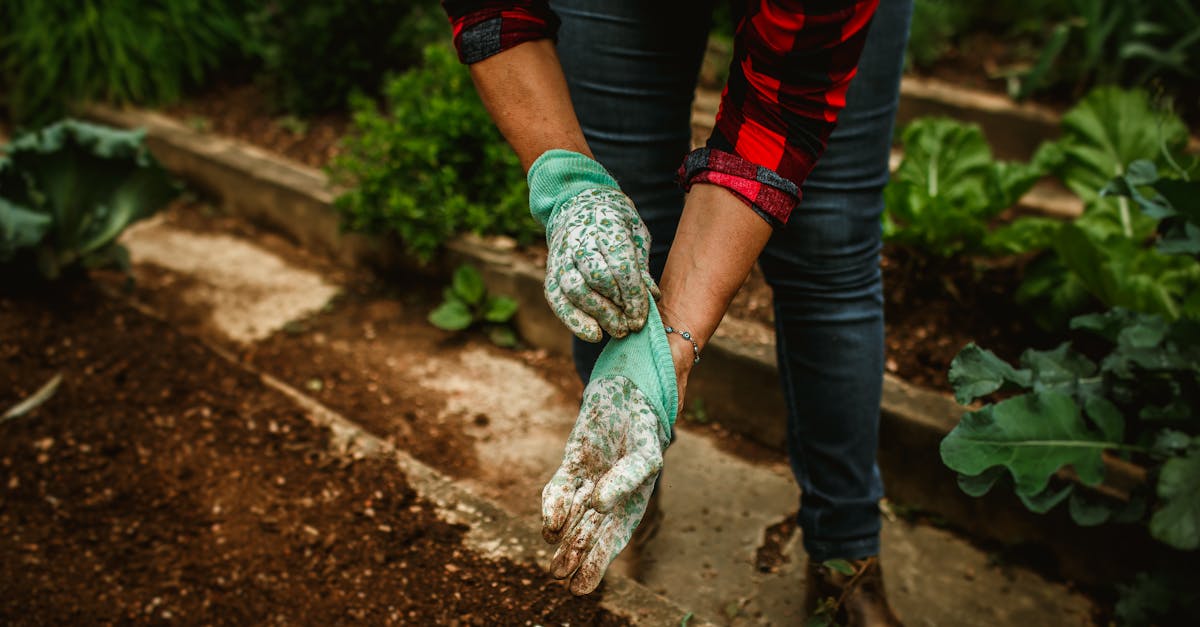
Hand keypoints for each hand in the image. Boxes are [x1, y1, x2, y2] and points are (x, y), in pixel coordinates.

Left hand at [540, 376, 669, 594]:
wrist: (629, 388)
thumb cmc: (644, 422)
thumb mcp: (644, 454)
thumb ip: (626, 480)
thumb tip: (598, 506)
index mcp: (634, 497)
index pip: (615, 536)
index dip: (598, 562)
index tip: (580, 587)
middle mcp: (610, 492)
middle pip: (591, 532)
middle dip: (576, 555)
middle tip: (559, 576)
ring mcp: (590, 477)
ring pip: (574, 515)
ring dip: (564, 540)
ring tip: (554, 567)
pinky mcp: (574, 461)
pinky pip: (561, 486)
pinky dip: (554, 504)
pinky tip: (550, 525)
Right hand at [545, 188, 658, 341]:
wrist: (579, 202)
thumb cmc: (615, 222)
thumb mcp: (636, 233)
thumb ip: (640, 264)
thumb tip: (651, 297)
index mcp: (606, 224)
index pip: (619, 264)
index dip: (632, 294)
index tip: (641, 316)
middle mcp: (579, 239)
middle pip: (596, 279)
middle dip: (616, 307)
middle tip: (631, 325)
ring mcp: (561, 255)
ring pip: (574, 290)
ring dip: (597, 315)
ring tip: (617, 330)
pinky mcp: (550, 270)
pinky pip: (556, 299)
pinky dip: (573, 320)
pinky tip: (593, 333)